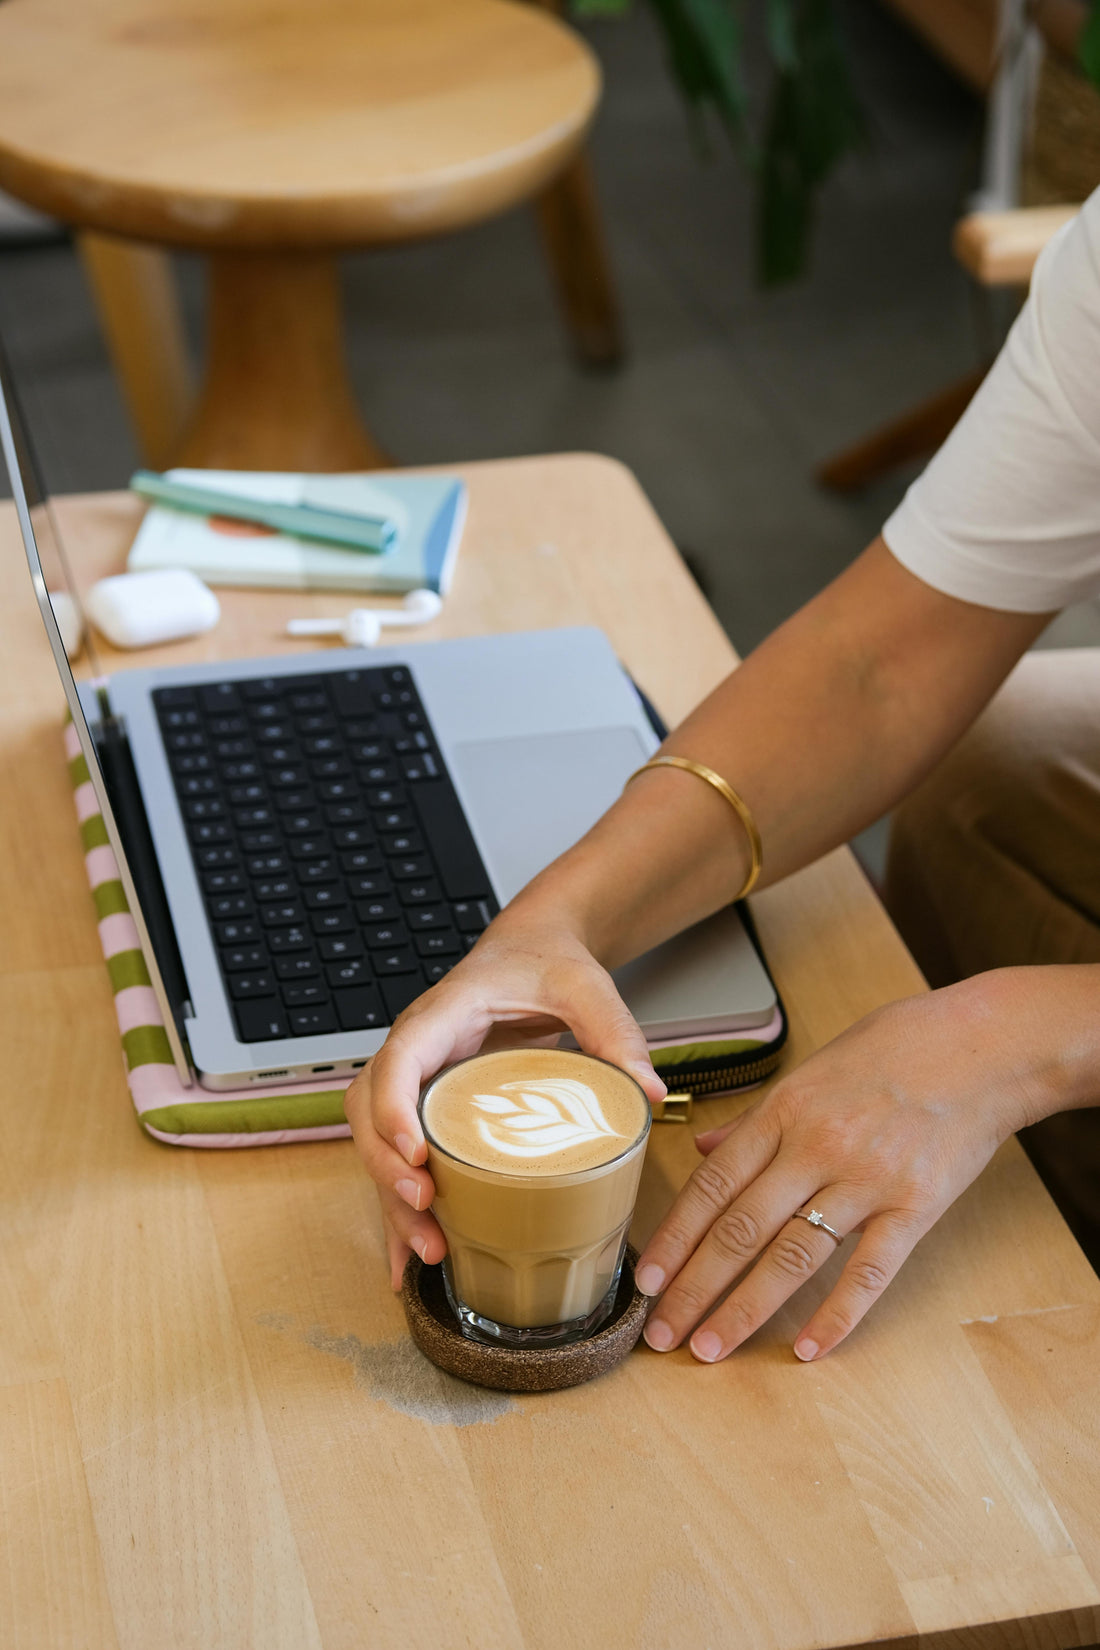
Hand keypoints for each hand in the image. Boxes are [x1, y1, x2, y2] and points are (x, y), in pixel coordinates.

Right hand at [344, 912, 666, 1289]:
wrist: (531, 951)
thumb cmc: (545, 963)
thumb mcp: (585, 986)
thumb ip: (615, 1031)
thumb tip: (648, 1092)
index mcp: (442, 1015)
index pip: (398, 1059)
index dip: (394, 1109)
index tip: (418, 1156)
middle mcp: (417, 1050)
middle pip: (369, 1112)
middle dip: (387, 1167)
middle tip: (426, 1209)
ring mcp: (417, 1083)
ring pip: (375, 1144)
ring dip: (391, 1200)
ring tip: (428, 1251)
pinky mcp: (429, 1111)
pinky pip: (398, 1160)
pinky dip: (399, 1212)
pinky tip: (406, 1259)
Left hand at [635, 973, 1043, 1362]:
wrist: (983, 1046)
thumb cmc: (896, 1048)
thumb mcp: (814, 1068)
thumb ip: (757, 1117)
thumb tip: (705, 1146)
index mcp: (785, 1111)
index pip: (713, 1185)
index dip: (675, 1237)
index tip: (645, 1279)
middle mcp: (817, 1148)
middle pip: (740, 1228)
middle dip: (693, 1287)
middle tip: (661, 1332)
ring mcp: (866, 1180)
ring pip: (792, 1257)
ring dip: (744, 1309)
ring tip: (710, 1347)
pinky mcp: (915, 1206)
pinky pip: (868, 1270)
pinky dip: (837, 1314)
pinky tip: (807, 1349)